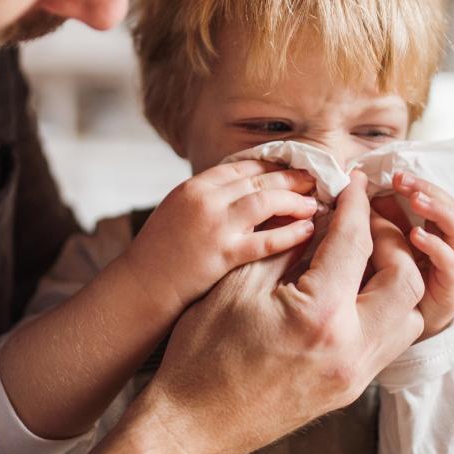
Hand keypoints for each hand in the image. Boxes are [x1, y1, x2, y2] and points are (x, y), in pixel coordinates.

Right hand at [101, 172, 425, 453]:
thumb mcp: (237, 284)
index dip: (354, 206)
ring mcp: (355, 375)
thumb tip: (318, 216)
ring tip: (364, 255)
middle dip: (390, 241)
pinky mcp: (350, 389)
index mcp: (320, 317)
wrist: (194, 424)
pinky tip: (355, 291)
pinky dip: (384, 308)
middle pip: (405, 279)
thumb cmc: (202, 354)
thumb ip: (285, 246)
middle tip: (362, 220)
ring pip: (408, 315)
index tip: (352, 184)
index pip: (356, 244)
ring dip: (395, 278)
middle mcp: (350, 349)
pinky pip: (389, 341)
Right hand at [120, 160, 318, 310]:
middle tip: (315, 181)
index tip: (293, 169)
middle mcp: (204, 199)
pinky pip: (265, 240)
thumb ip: (210, 200)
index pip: (243, 165)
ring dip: (294, 201)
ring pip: (265, 201)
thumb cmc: (159, 256)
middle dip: (291, 178)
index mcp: (194, 186)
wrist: (139, 288)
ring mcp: (213, 225)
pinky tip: (306, 231)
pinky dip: (289, 233)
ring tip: (314, 204)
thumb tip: (246, 194)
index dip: (273, 165)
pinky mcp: (221, 254)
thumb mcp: (178, 213)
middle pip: (259, 178)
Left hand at [373, 171, 453, 339]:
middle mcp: (452, 250)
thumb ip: (378, 220)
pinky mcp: (452, 294)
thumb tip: (361, 187)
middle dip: (431, 192)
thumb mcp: (378, 244)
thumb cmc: (380, 285)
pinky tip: (416, 236)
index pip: (440, 200)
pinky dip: (438, 247)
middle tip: (404, 180)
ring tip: (416, 199)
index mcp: (436, 234)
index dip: (423, 185)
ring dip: (439, 211)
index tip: (397, 175)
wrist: (386, 335)